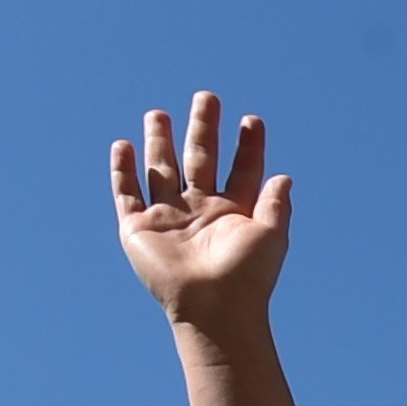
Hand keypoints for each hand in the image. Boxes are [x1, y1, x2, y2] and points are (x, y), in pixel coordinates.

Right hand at [110, 93, 292, 327]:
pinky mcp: (138, 229)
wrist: (215, 308)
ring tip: (159, 114)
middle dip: (203, 129)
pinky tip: (123, 145)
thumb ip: (276, 204)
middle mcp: (199, 211)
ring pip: (161, 170)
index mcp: (233, 213)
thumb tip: (284, 175)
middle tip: (207, 97)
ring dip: (160, 141)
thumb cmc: (247, 277)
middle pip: (200, 159)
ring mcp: (168, 219)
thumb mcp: (271, 235)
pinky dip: (123, 170)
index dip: (247, 146)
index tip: (252, 120)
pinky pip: (126, 193)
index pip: (241, 170)